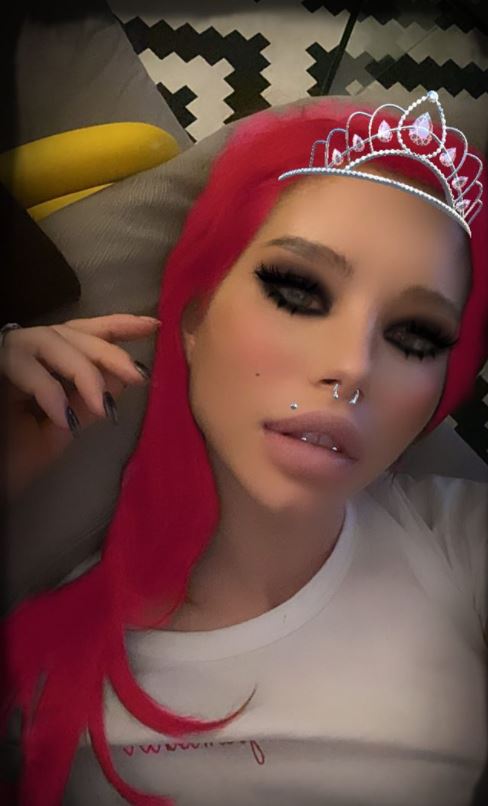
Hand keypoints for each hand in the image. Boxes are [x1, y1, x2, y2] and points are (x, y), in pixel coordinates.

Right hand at [1, 314, 159, 498]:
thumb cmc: (12, 459)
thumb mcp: (62, 429)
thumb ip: (88, 403)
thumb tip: (123, 378)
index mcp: (44, 364)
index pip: (83, 334)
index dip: (117, 325)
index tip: (153, 325)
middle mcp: (24, 352)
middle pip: (71, 333)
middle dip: (108, 353)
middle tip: (138, 376)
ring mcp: (4, 356)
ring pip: (49, 342)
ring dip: (82, 372)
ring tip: (102, 406)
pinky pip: (22, 367)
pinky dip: (48, 391)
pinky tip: (65, 420)